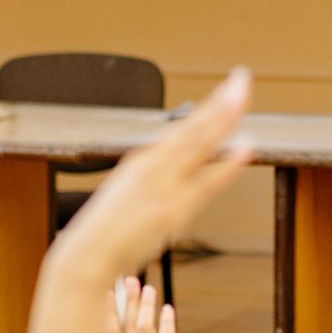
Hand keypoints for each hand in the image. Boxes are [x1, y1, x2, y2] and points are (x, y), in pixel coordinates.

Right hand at [50, 68, 253, 277]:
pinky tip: (243, 151)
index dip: (212, 107)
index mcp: (146, 161)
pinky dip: (225, 167)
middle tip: (242, 78)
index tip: (234, 86)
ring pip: (197, 147)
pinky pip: (204, 185)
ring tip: (241, 96)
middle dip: (221, 104)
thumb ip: (162, 178)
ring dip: (222, 121)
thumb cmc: (110, 228)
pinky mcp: (170, 210)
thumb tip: (187, 164)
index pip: (187, 128)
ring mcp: (163, 187)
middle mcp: (154, 167)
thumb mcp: (134, 192)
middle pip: (194, 130)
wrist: (89, 254)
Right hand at [105, 279, 201, 332]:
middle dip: (126, 299)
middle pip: (126, 324)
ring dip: (145, 305)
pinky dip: (166, 320)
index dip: (106, 310)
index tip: (105, 290)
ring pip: (144, 326)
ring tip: (148, 288)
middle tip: (129, 279)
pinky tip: (166, 308)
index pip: (108, 332)